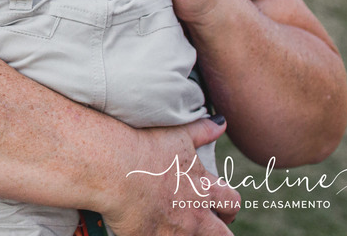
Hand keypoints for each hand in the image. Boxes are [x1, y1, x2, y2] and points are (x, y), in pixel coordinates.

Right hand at [103, 118, 239, 234]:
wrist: (114, 169)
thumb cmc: (145, 148)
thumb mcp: (178, 135)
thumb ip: (202, 130)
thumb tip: (222, 122)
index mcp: (204, 189)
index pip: (232, 203)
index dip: (230, 207)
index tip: (223, 207)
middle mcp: (196, 215)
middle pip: (223, 235)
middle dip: (220, 230)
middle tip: (209, 225)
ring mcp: (176, 232)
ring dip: (191, 234)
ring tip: (176, 226)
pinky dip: (160, 235)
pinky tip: (152, 228)